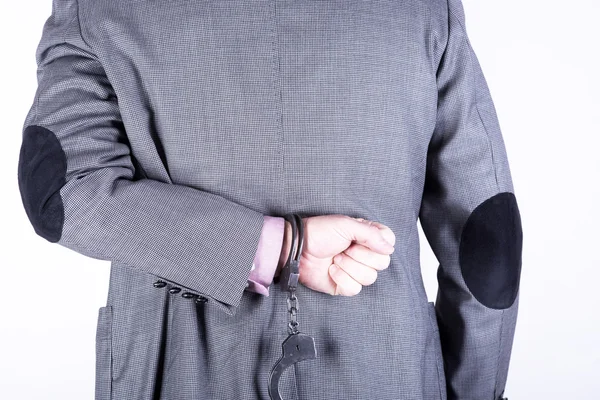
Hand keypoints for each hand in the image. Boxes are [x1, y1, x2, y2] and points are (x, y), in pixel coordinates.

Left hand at [275, 214, 394, 295]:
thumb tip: (390, 249)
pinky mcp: (345, 285)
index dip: (378, 244)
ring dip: (349, 267)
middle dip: (361, 256)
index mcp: (367, 237)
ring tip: (335, 258)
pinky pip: (355, 289)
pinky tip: (331, 270)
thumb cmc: (319, 232)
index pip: (389, 243)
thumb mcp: (346, 225)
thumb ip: (371, 234)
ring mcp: (355, 271)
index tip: (360, 239)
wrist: (298, 249)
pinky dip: (342, 279)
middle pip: (382, 263)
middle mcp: (364, 254)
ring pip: (370, 278)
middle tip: (344, 248)